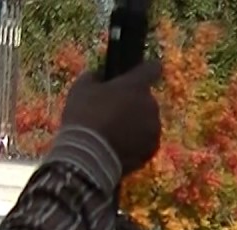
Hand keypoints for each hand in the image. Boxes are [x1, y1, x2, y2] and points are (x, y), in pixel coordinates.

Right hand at [60, 61, 161, 175]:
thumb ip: (95, 76)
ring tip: (113, 131)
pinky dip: (136, 140)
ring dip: (136, 122)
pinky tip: (118, 144)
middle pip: (145, 98)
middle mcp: (151, 105)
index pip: (152, 68)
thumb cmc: (83, 116)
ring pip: (147, 120)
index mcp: (136, 86)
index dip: (147, 68)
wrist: (90, 154)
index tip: (143, 71)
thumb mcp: (81, 88)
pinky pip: (146, 139)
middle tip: (112, 110)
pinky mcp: (153, 148)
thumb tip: (100, 74)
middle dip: (133, 101)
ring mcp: (154, 128)